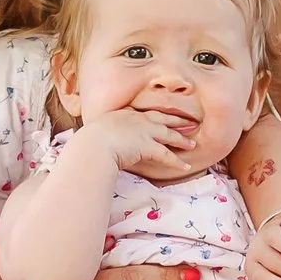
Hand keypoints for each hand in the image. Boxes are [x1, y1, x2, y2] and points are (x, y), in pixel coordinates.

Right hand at [78, 107, 199, 181]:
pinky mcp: (148, 146)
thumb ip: (101, 136)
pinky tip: (186, 165)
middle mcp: (136, 119)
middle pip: (162, 118)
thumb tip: (95, 143)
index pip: (144, 113)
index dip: (156, 115)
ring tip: (192, 144)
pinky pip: (167, 154)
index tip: (164, 116)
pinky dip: (177, 161)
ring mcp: (144, 131)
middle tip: (188, 123)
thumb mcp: (95, 133)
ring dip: (182, 140)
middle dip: (176, 121)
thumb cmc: (88, 142)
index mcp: (123, 114)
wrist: (93, 145)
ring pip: (169, 135)